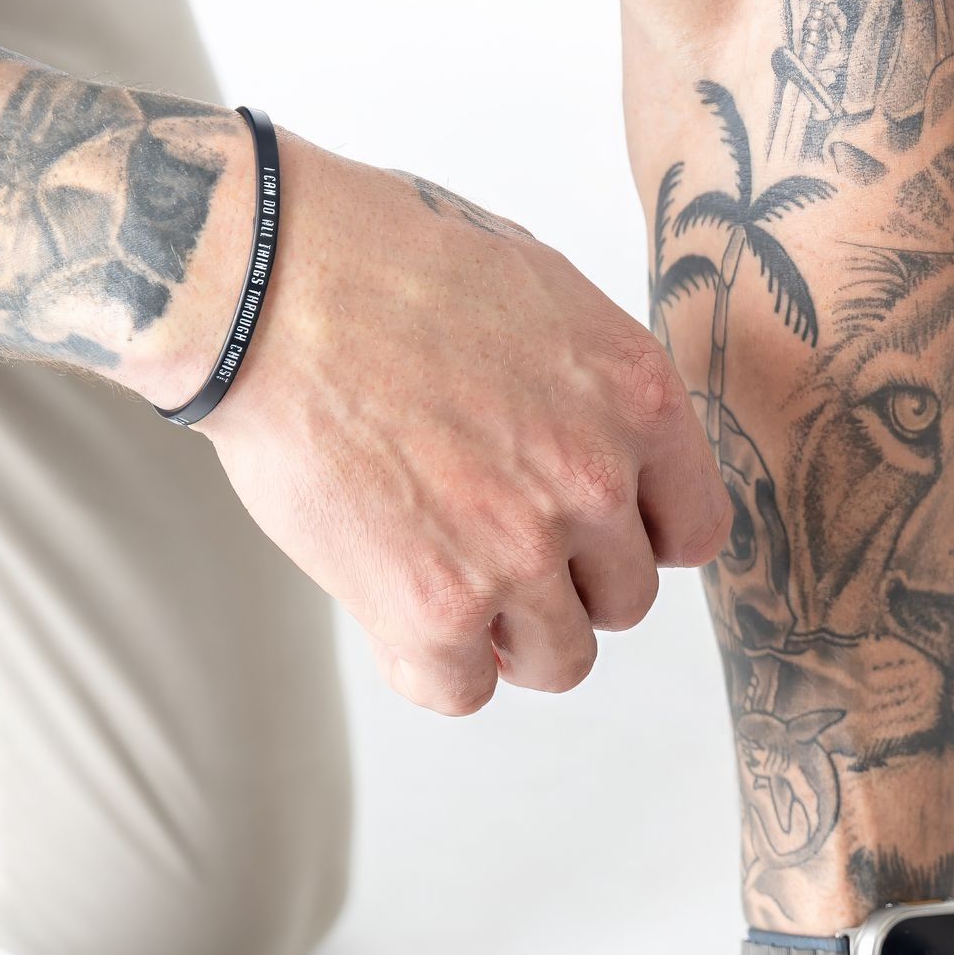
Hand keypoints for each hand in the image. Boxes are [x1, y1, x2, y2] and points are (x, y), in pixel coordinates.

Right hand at [177, 137, 729, 710]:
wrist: (259, 280)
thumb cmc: (381, 263)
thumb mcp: (539, 295)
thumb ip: (596, 397)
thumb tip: (620, 474)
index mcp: (637, 398)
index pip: (694, 532)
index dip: (636, 541)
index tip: (585, 532)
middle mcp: (594, 480)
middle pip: (625, 601)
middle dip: (566, 585)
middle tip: (487, 539)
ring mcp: (520, 552)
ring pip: (560, 660)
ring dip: (508, 636)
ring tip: (445, 575)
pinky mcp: (437, 608)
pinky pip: (464, 691)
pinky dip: (433, 666)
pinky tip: (395, 607)